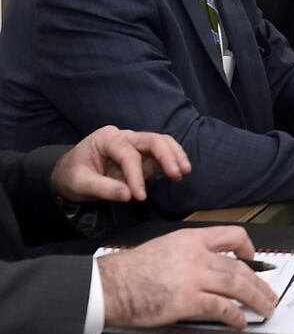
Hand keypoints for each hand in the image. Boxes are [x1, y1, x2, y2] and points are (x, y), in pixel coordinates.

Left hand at [51, 125, 190, 203]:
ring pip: (161, 141)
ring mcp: (134, 143)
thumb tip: (128, 195)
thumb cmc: (72, 176)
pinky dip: (173, 159)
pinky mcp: (142, 154)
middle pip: (152, 139)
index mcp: (106, 139)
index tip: (139, 197)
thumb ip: (104, 189)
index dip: (136, 175)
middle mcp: (123, 136)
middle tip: (177, 174)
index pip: (128, 154)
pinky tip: (179, 171)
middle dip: (167, 156)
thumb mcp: (80, 184)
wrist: (69, 173)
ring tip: (184, 171)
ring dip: (174, 155)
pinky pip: (161, 151)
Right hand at [99, 227, 277, 328]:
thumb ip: (190, 253)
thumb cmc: (131, 270)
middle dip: (260, 282)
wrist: (110, 285)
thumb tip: (210, 265)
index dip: (248, 246)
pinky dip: (235, 315)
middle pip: (239, 267)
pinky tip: (241, 321)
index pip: (231, 235)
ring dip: (256, 298)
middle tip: (270, 293)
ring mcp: (194, 278)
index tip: (253, 257)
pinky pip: (222, 307)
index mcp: (192, 239)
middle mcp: (197, 255)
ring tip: (265, 308)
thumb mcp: (166, 247)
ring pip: (237, 285)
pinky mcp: (188, 300)